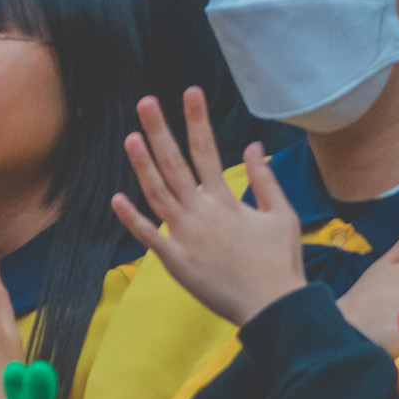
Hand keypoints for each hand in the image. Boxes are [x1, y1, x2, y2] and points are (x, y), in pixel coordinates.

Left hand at [113, 89, 305, 326]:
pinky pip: (149, 236)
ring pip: (157, 193)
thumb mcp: (282, 215)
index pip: (208, 150)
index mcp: (226, 200)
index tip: (190, 92)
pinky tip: (116, 198)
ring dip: (142, 164)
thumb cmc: (280, 261)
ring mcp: (185, 235)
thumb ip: (265, 179)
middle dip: (159, 130)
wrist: (273, 306)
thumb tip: (253, 146)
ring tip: (130, 136)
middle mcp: (202, 212)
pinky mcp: (174, 260)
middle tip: (145, 103)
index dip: (197, 120)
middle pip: (175, 164)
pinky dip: (132, 218)